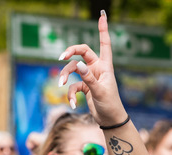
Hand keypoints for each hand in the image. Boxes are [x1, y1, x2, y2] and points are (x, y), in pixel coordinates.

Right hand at [59, 12, 127, 126]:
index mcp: (105, 66)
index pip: (104, 44)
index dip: (103, 30)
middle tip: (61, 57)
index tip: (102, 15)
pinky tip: (73, 104)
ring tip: (62, 85)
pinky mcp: (84, 87)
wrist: (110, 121)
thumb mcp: (99, 91)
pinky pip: (73, 86)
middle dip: (70, 52)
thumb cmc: (110, 105)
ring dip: (66, 76)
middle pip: (81, 52)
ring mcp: (90, 77)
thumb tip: (77, 64)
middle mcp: (97, 68)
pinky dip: (70, 95)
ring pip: (73, 69)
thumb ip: (88, 78)